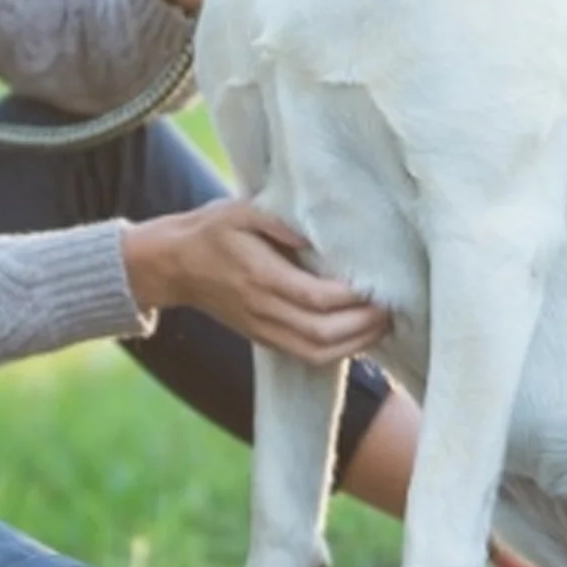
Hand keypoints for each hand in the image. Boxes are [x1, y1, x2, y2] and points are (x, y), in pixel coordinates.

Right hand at [121, 199, 389, 365]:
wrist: (175, 264)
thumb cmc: (212, 230)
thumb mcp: (240, 210)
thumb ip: (277, 222)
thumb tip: (314, 237)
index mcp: (261, 277)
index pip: (317, 298)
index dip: (353, 298)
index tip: (378, 284)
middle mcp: (263, 310)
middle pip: (323, 333)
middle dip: (364, 325)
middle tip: (391, 307)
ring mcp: (263, 329)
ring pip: (317, 352)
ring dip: (356, 343)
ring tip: (382, 323)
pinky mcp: (263, 337)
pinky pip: (306, 355)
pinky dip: (337, 351)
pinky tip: (357, 335)